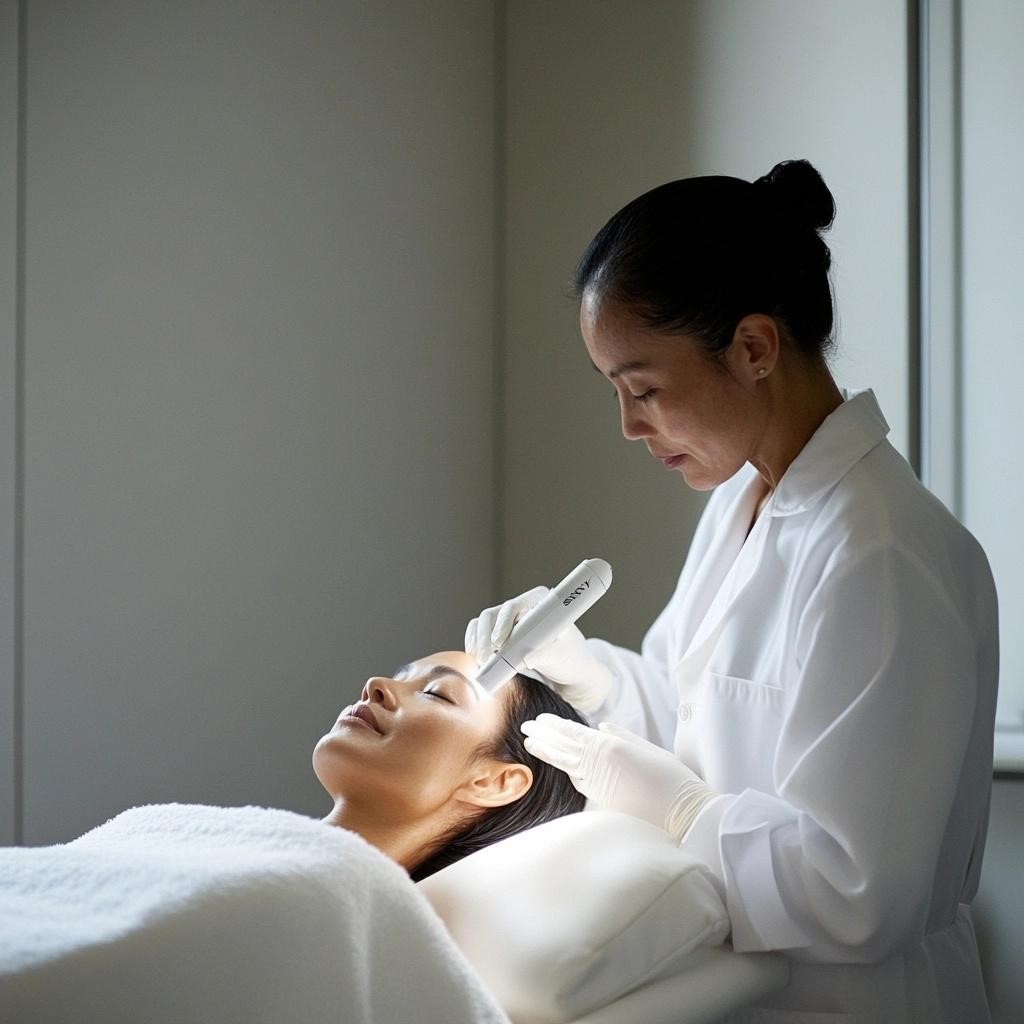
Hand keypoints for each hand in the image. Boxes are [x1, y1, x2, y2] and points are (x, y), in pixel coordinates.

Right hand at [465, 586, 612, 711]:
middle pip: (493, 614)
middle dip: (485, 637)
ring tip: (480, 663)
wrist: (569, 669)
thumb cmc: (570, 656)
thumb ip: (547, 653)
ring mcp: (508, 620)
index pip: (514, 606)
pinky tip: (475, 661)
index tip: (500, 642)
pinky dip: (474, 646)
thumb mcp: (563, 654)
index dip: (504, 622)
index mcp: (539, 601)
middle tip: (485, 660)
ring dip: (477, 643)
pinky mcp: (499, 634)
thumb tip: (525, 658)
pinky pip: (479, 634)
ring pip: (482, 624)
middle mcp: (521, 606)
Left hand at [520, 714, 715, 841]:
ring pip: (566, 764)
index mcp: (610, 747)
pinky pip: (578, 781)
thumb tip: (602, 727)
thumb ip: (622, 735)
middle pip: (563, 747)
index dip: (552, 726)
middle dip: (543, 736)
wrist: (683, 814)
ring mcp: (598, 784)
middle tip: (526, 728)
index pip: (572, 733)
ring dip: (547, 753)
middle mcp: (599, 764)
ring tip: (531, 743)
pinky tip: (560, 764)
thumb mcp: (648, 749)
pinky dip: (567, 770)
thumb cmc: (672, 779)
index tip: (538, 720)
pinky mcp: (601, 801)